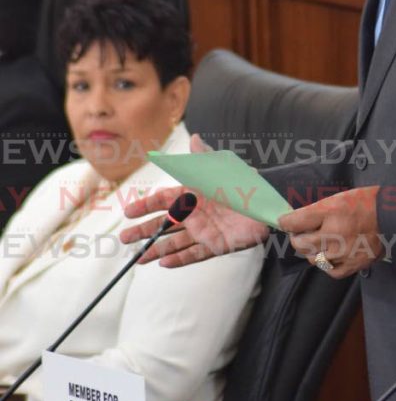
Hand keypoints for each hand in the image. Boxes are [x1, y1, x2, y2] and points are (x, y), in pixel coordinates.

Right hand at [119, 134, 268, 265]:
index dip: (145, 206)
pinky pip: (195, 254)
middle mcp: (196, 214)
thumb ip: (205, 158)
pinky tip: (164, 263)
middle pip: (165, 225)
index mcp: (193, 194)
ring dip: (157, 249)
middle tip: (124, 238)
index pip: (163, 201)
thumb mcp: (222, 170)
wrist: (267, 203)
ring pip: (176, 242)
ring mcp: (205, 231)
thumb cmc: (244, 184)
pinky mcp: (217, 245)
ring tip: (139, 259)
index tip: (128, 212)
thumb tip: (194, 137)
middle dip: (144, 231)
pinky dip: (180, 259)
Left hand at [279, 186, 381, 278]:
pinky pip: (330, 270)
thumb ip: (316, 211)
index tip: (284, 222)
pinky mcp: (354, 264)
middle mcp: (334, 233)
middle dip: (297, 238)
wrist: (392, 216)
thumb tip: (295, 220)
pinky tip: (332, 255)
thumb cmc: (365, 203)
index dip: (285, 222)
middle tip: (301, 234)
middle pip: (300, 244)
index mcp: (330, 212)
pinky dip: (328, 264)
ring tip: (321, 243)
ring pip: (313, 259)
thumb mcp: (338, 198)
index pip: (294, 222)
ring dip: (313, 251)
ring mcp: (343, 252)